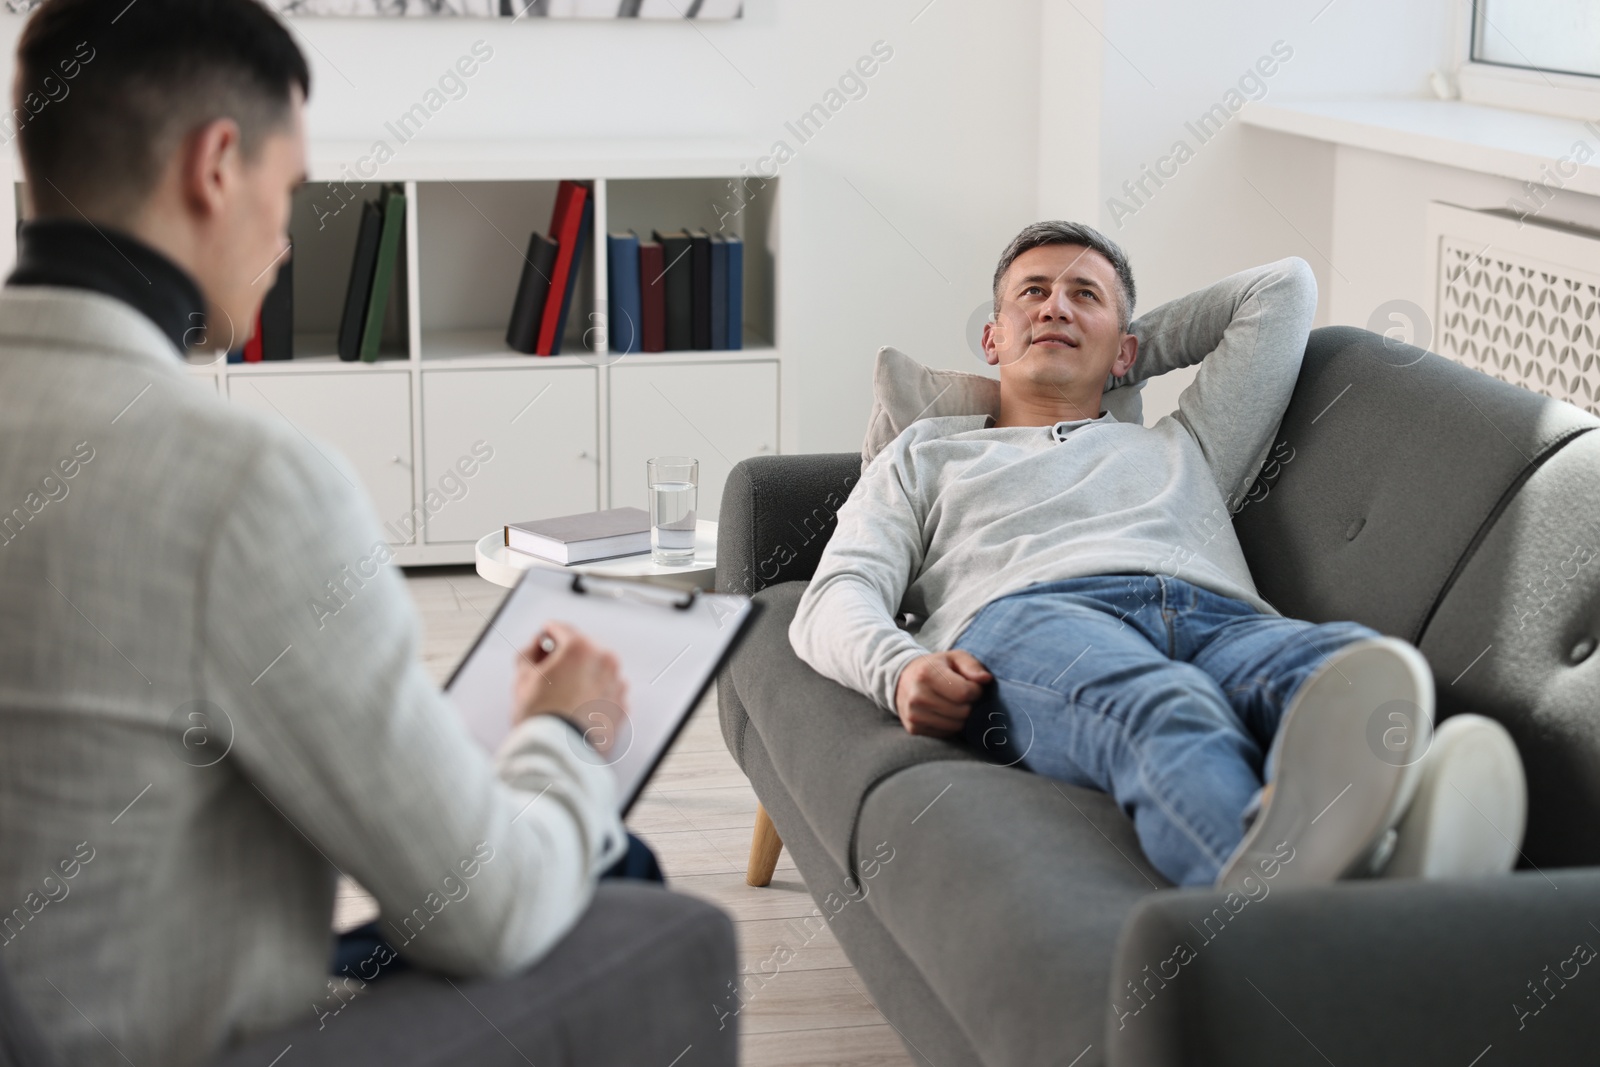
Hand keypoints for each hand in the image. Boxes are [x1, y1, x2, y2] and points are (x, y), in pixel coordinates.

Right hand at [513, 621, 628, 751]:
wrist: (558, 754)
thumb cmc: (541, 718)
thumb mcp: (522, 676)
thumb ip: (530, 651)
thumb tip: (538, 646)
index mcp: (581, 649)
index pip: (560, 629)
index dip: (544, 638)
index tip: (541, 648)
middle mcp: (605, 662)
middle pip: (581, 649)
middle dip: (565, 659)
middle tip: (548, 679)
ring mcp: (617, 685)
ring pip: (596, 670)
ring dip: (582, 677)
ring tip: (562, 699)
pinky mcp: (622, 706)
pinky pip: (607, 691)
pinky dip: (595, 695)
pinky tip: (577, 708)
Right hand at [893, 651, 990, 737]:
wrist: (902, 679)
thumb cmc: (935, 667)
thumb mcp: (954, 658)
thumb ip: (972, 666)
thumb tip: (986, 679)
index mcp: (927, 674)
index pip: (964, 692)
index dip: (975, 691)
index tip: (972, 686)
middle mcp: (917, 695)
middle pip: (962, 712)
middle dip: (968, 704)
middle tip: (961, 695)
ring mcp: (913, 714)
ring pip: (956, 725)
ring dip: (960, 716)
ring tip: (953, 703)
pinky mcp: (913, 728)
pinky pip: (946, 733)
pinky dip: (950, 725)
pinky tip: (943, 712)